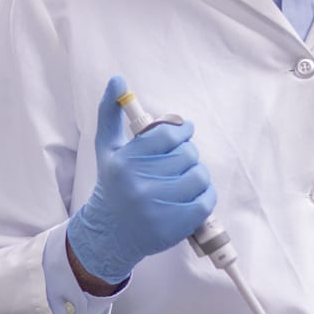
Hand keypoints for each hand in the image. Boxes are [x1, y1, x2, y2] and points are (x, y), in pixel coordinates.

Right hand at [65, 76, 216, 283]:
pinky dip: (204, 196)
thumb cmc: (112, 185)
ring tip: (184, 179)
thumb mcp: (107, 148)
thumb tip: (117, 79)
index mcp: (126, 161)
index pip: (168, 134)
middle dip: (187, 154)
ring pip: (200, 176)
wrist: (109, 234)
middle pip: (187, 154)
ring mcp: (158, 207)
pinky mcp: (174, 226)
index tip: (184, 132)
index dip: (181, 130)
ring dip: (197, 175)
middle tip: (179, 161)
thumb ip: (110, 112)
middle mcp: (140, 184)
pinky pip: (206, 201)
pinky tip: (190, 197)